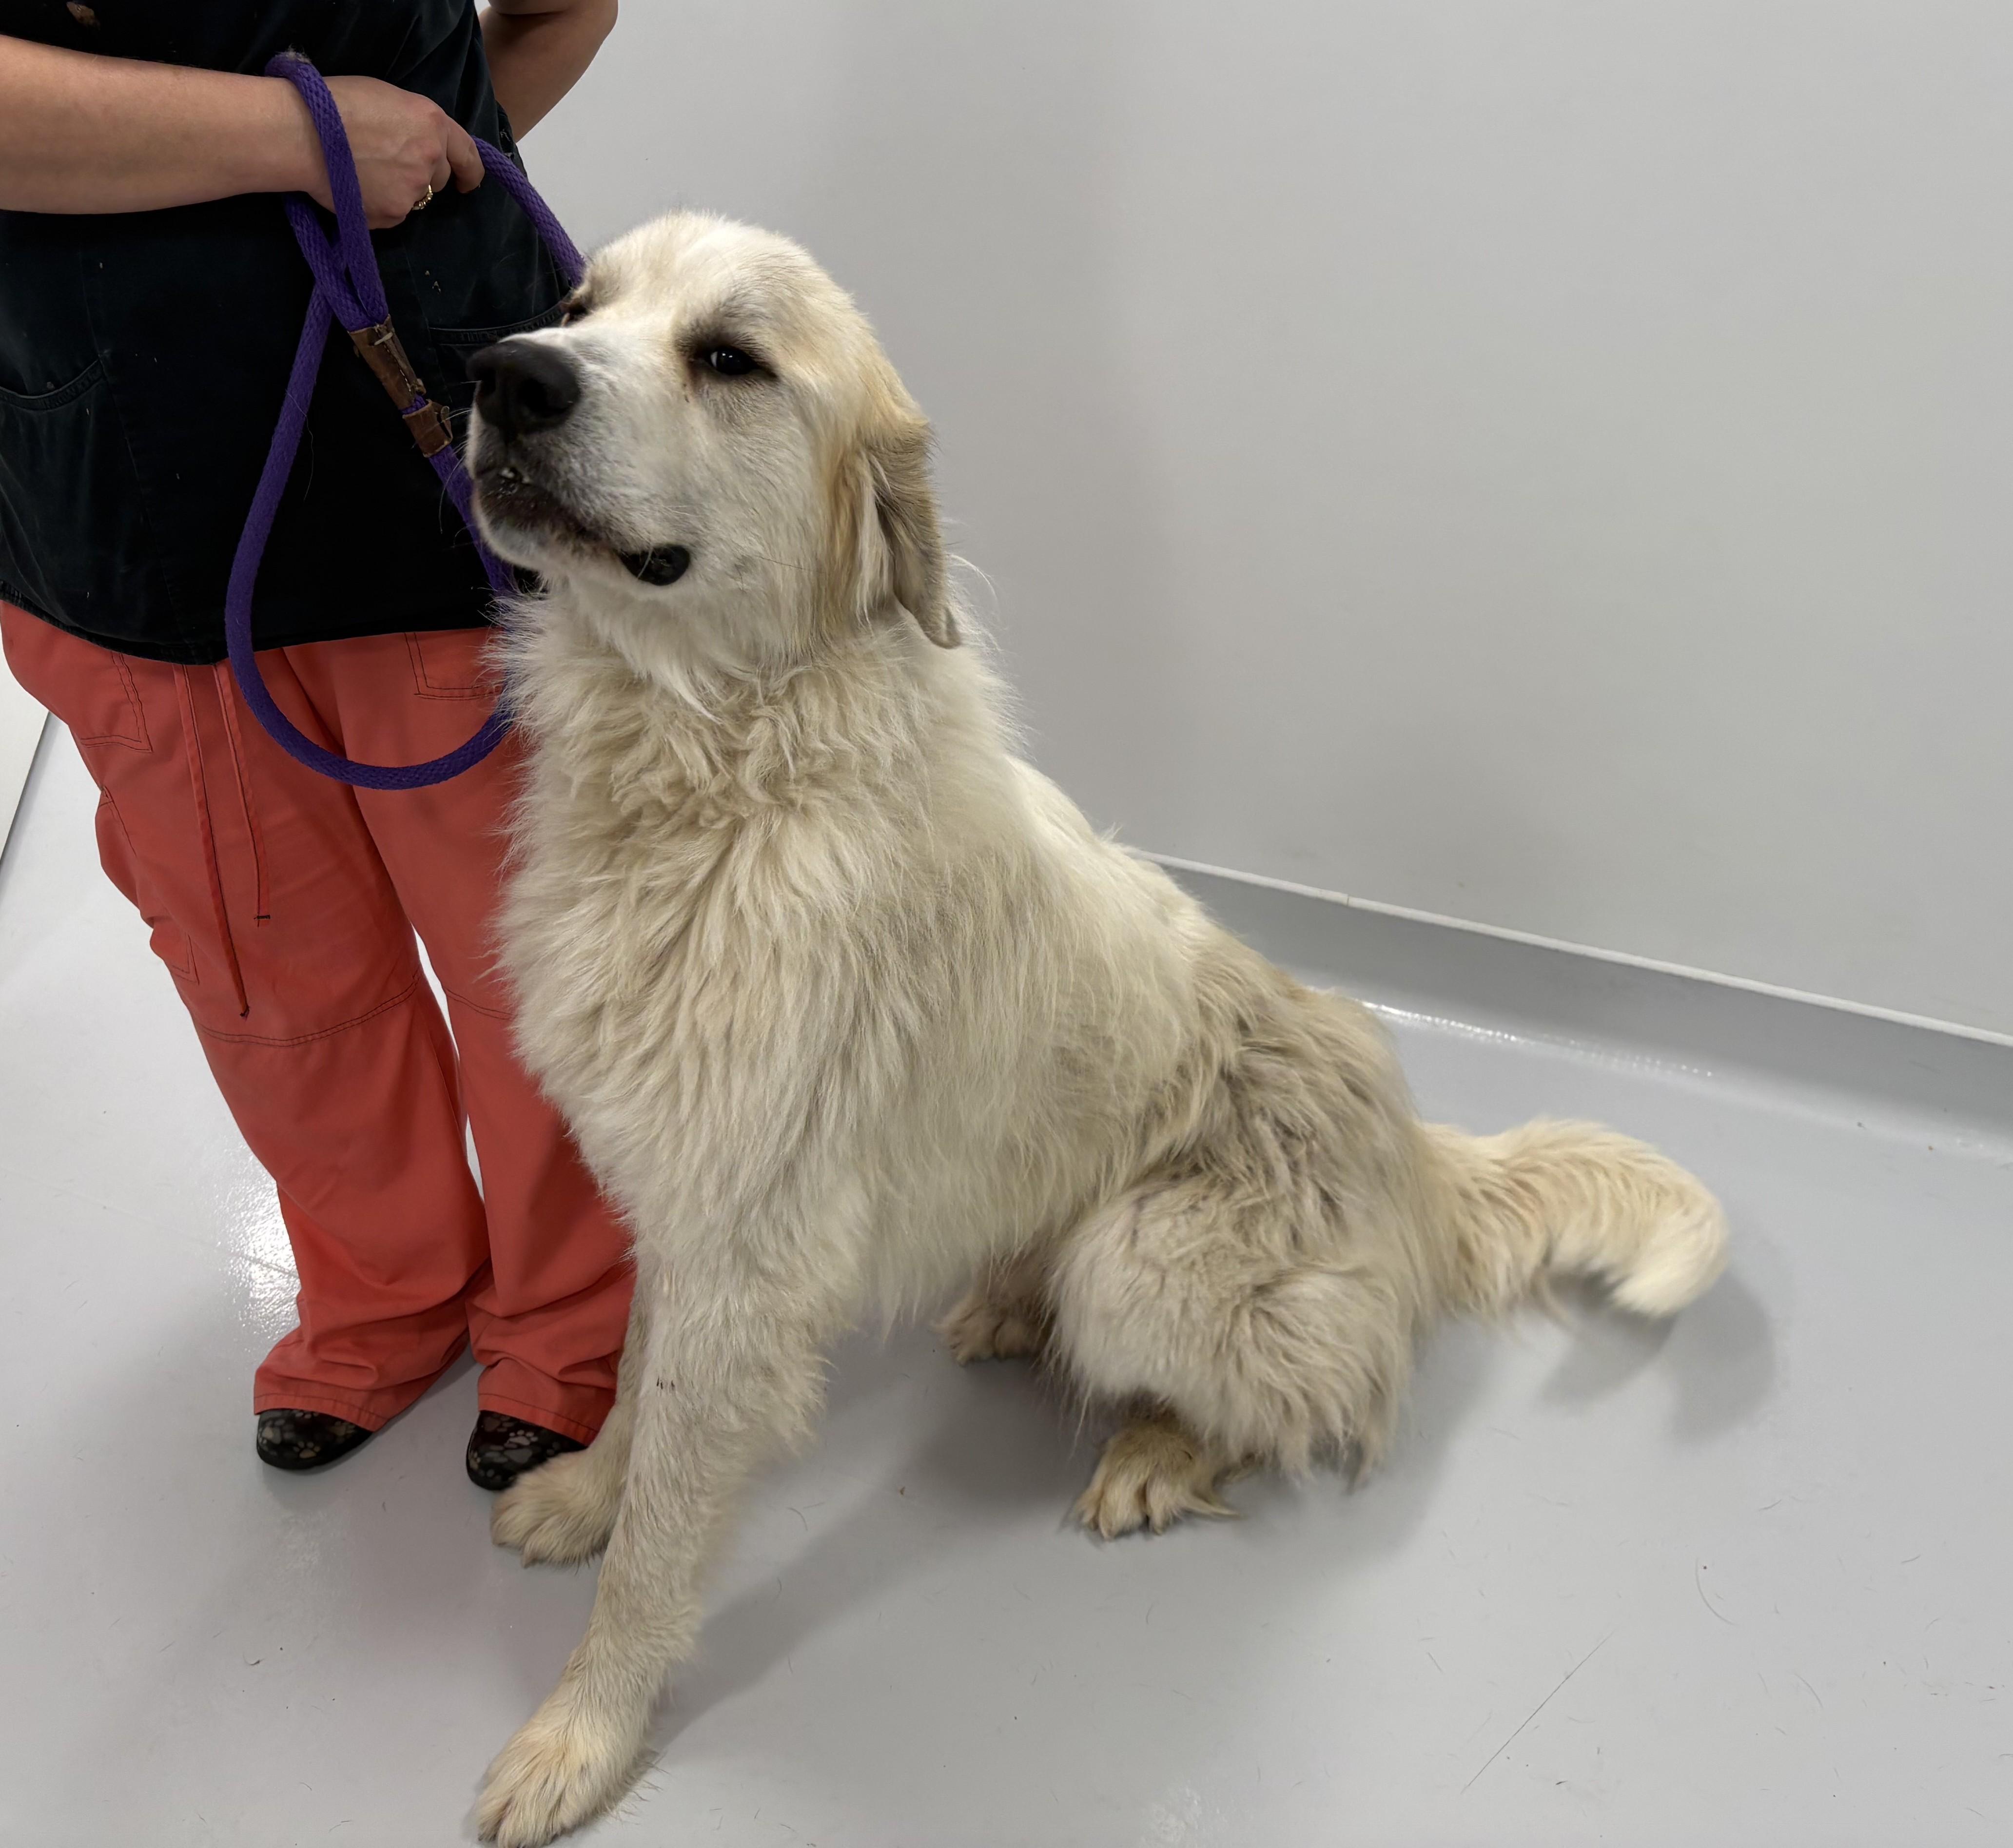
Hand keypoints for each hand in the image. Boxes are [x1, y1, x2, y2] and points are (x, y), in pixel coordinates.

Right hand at [301, 74, 484, 227]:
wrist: (301, 132)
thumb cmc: (335, 103)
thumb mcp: (386, 98)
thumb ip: (413, 124)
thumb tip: (417, 143)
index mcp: (432, 123)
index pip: (468, 154)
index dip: (470, 170)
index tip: (467, 181)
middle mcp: (430, 158)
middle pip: (439, 177)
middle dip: (423, 174)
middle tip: (388, 164)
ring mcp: (413, 189)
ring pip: (415, 196)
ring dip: (399, 189)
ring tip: (363, 172)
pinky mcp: (393, 213)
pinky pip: (393, 213)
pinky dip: (379, 205)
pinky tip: (355, 187)